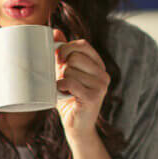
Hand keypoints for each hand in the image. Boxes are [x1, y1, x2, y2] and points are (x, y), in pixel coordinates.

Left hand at [53, 28, 110, 143]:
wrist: (76, 126)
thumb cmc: (69, 99)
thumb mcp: (65, 73)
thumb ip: (63, 54)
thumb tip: (54, 31)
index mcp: (98, 65)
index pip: (83, 45)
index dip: (67, 47)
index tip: (57, 57)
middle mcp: (103, 74)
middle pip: (75, 56)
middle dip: (63, 66)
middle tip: (61, 79)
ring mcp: (101, 86)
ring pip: (71, 70)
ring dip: (61, 79)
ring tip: (64, 90)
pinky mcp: (93, 97)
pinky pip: (71, 82)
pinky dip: (61, 86)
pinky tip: (61, 92)